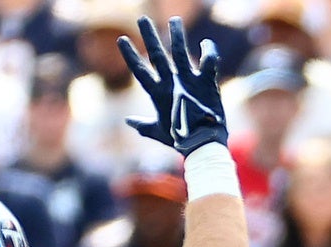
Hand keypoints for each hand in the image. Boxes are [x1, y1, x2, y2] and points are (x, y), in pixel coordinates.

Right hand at [119, 16, 227, 157]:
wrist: (202, 145)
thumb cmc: (179, 140)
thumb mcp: (157, 131)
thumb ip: (142, 124)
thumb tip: (128, 121)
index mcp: (157, 94)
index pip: (139, 70)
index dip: (130, 54)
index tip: (121, 39)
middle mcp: (171, 83)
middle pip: (157, 54)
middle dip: (149, 35)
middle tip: (142, 18)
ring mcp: (189, 81)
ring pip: (181, 51)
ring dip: (177, 34)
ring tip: (174, 20)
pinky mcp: (206, 82)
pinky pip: (209, 61)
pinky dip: (209, 51)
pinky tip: (205, 42)